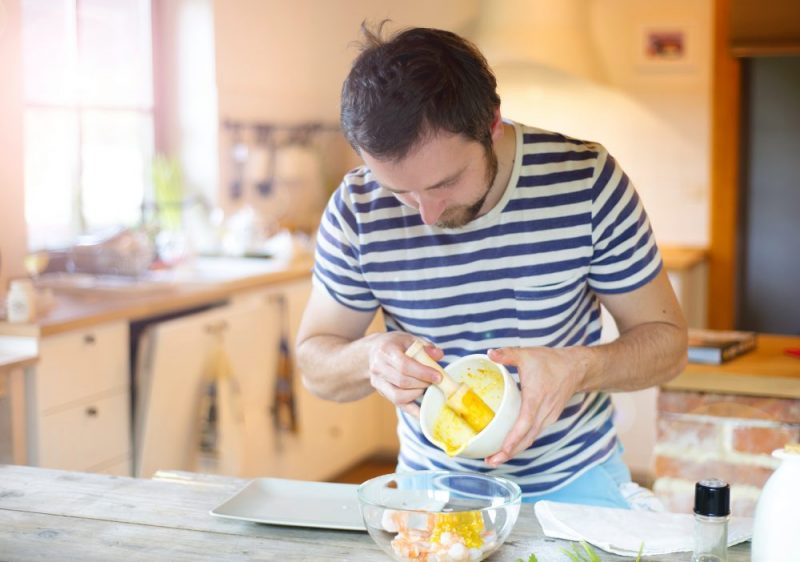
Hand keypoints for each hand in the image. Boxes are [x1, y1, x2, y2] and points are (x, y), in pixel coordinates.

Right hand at [367, 333, 443, 416]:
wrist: (373, 352)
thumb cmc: (395, 344)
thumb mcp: (409, 338)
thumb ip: (425, 346)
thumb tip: (438, 355)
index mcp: (386, 351)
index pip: (404, 365)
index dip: (423, 373)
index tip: (438, 377)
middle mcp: (378, 367)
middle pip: (402, 381)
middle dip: (423, 383)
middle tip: (435, 381)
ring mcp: (378, 382)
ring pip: (399, 396)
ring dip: (417, 394)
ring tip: (426, 386)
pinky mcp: (382, 392)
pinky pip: (398, 405)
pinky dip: (412, 410)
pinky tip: (424, 413)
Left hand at [484, 346, 589, 465]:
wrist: (576, 368)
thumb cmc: (551, 361)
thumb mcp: (527, 354)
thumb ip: (507, 354)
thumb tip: (488, 353)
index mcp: (536, 398)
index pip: (525, 423)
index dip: (513, 438)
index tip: (501, 450)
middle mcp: (544, 412)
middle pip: (527, 438)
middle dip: (509, 452)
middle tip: (491, 461)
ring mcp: (548, 417)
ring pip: (530, 439)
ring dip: (514, 450)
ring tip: (495, 458)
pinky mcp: (549, 418)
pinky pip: (534, 434)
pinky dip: (521, 442)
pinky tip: (509, 446)